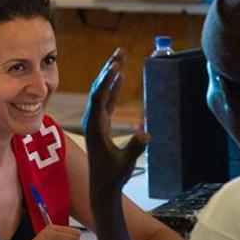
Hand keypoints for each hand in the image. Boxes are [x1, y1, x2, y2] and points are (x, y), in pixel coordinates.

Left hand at [82, 49, 148, 205]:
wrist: (102, 187)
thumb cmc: (113, 176)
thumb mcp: (125, 163)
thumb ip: (134, 148)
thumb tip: (146, 135)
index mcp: (95, 128)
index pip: (99, 98)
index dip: (107, 82)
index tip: (116, 67)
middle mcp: (92, 121)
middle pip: (99, 89)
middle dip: (109, 70)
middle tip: (119, 52)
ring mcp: (96, 121)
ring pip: (102, 92)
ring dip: (110, 75)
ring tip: (119, 57)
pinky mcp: (101, 124)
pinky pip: (107, 100)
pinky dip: (113, 87)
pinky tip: (119, 75)